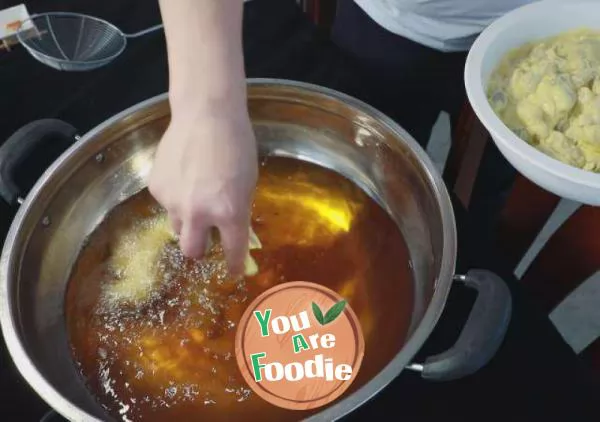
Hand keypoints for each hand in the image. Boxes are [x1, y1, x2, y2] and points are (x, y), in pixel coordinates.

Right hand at [148, 105, 257, 275]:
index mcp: (229, 213)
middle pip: (192, 252)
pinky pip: (166, 203)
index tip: (235, 271)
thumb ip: (238, 212)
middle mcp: (199, 213)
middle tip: (206, 237)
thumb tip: (233, 231)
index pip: (232, 251)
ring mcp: (173, 202)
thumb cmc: (236, 145)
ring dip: (187, 220)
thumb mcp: (247, 183)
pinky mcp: (156, 188)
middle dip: (200, 250)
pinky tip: (183, 174)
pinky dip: (175, 196)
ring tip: (195, 193)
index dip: (235, 265)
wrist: (206, 114)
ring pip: (177, 226)